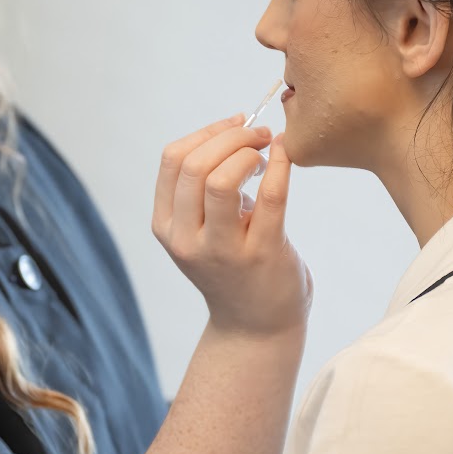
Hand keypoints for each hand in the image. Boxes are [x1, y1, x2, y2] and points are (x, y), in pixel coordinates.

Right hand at [153, 115, 309, 337]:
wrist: (255, 327)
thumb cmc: (232, 268)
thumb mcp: (199, 232)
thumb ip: (201, 191)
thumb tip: (231, 131)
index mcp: (167, 227)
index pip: (173, 161)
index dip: (206, 133)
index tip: (235, 126)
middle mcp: (186, 240)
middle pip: (194, 165)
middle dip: (230, 137)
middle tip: (258, 135)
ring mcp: (223, 250)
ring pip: (221, 180)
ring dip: (249, 152)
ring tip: (267, 152)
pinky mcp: (262, 254)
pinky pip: (271, 196)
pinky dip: (281, 165)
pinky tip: (286, 155)